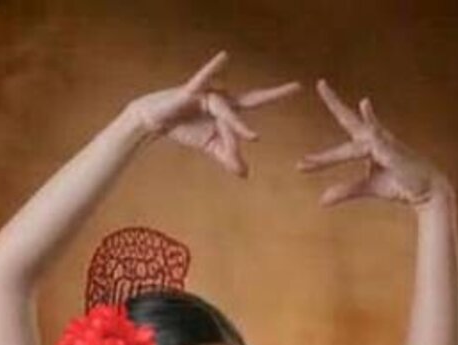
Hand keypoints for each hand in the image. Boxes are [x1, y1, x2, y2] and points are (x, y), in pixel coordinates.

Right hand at [130, 51, 299, 178]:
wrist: (158, 119)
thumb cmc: (186, 127)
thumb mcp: (210, 147)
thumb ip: (228, 158)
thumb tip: (246, 174)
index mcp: (229, 110)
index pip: (256, 105)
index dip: (276, 96)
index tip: (299, 87)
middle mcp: (223, 98)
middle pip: (251, 99)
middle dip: (273, 95)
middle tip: (297, 88)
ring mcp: (208, 94)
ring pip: (227, 113)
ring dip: (237, 127)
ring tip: (252, 140)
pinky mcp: (191, 92)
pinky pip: (203, 80)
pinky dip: (213, 68)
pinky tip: (225, 57)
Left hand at [298, 79, 444, 206]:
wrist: (426, 190)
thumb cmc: (399, 183)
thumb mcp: (367, 187)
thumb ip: (345, 190)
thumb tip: (321, 201)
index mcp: (367, 141)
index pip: (347, 121)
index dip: (334, 104)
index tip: (321, 86)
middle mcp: (374, 137)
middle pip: (348, 120)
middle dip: (334, 102)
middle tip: (320, 83)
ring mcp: (383, 143)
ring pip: (352, 148)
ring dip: (328, 159)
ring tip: (305, 163)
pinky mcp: (392, 152)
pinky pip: (376, 143)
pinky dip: (370, 131)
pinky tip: (364, 110)